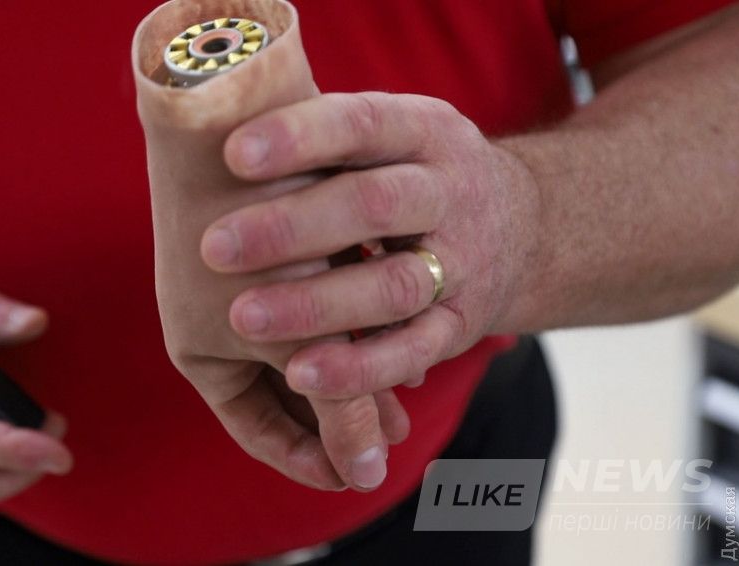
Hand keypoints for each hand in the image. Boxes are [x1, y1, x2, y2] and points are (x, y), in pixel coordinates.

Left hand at [202, 93, 538, 407]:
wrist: (524, 226)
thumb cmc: (413, 174)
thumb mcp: (392, 136)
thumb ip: (328, 139)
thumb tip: (222, 131)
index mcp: (425, 131)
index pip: (362, 124)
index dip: (300, 137)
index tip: (232, 155)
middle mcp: (450, 191)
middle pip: (377, 205)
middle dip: (292, 228)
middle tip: (215, 248)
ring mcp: (463, 261)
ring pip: (394, 286)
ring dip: (317, 305)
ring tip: (243, 318)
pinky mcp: (462, 323)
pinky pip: (413, 350)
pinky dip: (359, 367)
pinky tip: (300, 375)